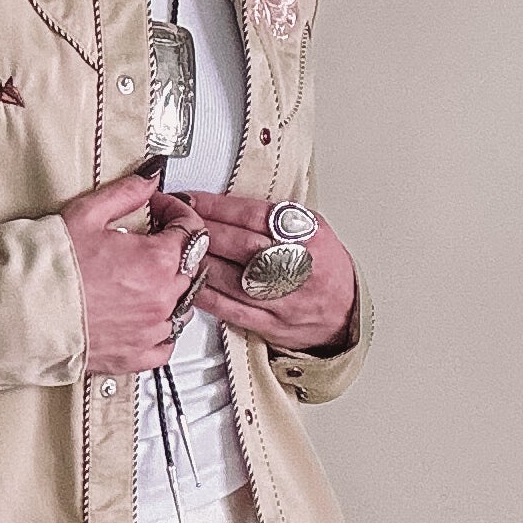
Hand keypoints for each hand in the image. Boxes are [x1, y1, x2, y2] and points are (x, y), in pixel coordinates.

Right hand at [60, 171, 210, 375]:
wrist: (22, 314)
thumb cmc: (51, 267)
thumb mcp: (87, 214)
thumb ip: (127, 193)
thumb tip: (150, 178)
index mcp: (157, 260)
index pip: (191, 229)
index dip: (175, 212)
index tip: (158, 209)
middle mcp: (162, 297)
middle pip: (189, 267)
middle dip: (173, 249)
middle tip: (146, 241)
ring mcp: (152, 330)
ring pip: (182, 306)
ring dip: (170, 289)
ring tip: (142, 279)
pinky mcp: (136, 356)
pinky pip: (166, 345)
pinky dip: (161, 330)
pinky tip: (143, 317)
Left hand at [181, 194, 358, 351]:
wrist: (346, 312)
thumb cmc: (326, 268)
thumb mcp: (312, 229)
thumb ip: (275, 217)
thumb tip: (227, 203)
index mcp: (306, 234)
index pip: (252, 214)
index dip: (215, 205)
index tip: (190, 199)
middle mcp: (295, 264)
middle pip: (238, 243)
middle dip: (200, 230)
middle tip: (176, 221)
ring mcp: (282, 296)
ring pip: (229, 276)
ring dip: (198, 261)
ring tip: (177, 248)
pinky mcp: (270, 322)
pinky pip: (229, 307)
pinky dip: (204, 294)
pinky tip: (189, 282)